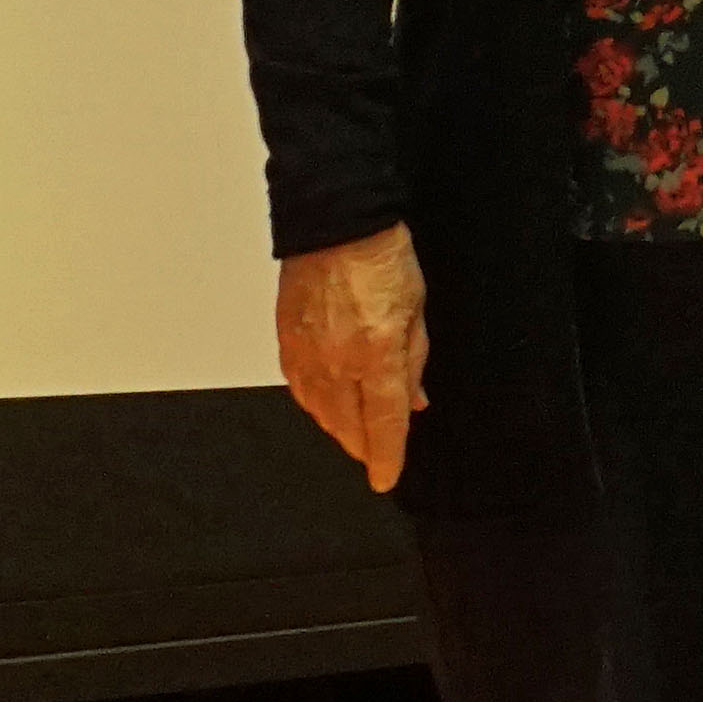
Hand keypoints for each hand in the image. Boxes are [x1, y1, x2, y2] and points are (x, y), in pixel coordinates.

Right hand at [277, 223, 430, 491]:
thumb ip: (413, 361)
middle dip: (364, 446)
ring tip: (355, 437)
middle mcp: (337, 359)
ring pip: (320, 412)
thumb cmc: (382, 257)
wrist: (336, 224)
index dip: (387, 455)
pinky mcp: (286, 342)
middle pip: (348, 424)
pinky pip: (299, 388)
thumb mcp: (417, 310)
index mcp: (377, 351)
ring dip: (339, 429)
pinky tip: (324, 408)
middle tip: (376, 456)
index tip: (386, 477)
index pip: (384, 421)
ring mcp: (306, 352)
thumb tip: (413, 401)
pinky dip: (314, 405)